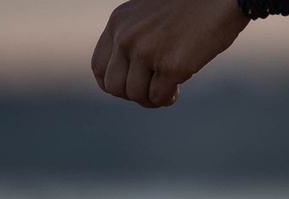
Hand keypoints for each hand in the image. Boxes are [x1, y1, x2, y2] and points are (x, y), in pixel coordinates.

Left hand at [93, 0, 249, 108]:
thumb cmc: (190, 7)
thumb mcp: (147, 16)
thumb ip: (132, 38)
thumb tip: (128, 77)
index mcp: (118, 22)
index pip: (99, 68)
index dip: (114, 84)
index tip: (133, 84)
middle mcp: (127, 36)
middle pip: (114, 87)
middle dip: (133, 94)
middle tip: (152, 88)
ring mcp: (147, 50)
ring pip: (136, 95)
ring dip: (151, 99)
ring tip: (167, 89)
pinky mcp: (171, 65)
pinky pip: (158, 97)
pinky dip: (168, 97)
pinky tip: (178, 86)